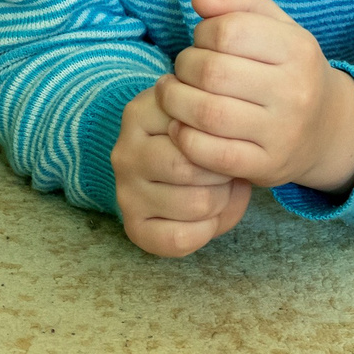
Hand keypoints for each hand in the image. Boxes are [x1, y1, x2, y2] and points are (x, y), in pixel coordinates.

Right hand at [113, 86, 253, 256]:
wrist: (180, 164)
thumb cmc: (197, 141)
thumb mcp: (207, 123)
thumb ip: (219, 133)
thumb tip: (228, 170)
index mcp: (140, 114)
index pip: (193, 128)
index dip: (225, 140)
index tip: (226, 142)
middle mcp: (125, 151)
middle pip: (192, 168)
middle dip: (223, 175)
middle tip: (225, 173)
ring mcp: (125, 190)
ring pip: (195, 203)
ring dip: (220, 203)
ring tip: (217, 193)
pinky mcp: (131, 224)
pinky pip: (179, 238)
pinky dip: (204, 232)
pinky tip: (205, 219)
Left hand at [156, 0, 353, 198]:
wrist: (327, 129)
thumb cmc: (287, 68)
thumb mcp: (275, 24)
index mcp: (298, 49)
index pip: (227, 31)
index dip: (202, 33)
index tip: (204, 42)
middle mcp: (296, 92)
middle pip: (211, 72)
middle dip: (184, 67)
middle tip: (184, 70)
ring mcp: (282, 133)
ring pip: (206, 114)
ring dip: (174, 101)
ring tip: (172, 93)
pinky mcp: (266, 166)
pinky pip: (210, 154)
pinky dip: (184, 137)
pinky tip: (181, 126)